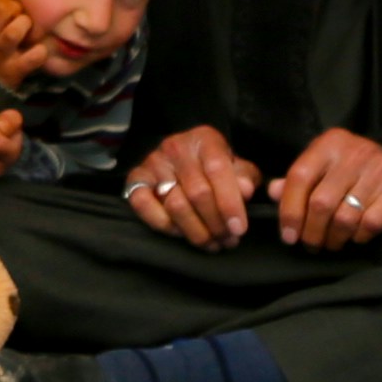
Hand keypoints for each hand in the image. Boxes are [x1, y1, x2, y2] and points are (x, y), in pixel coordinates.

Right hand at [0, 0, 49, 87]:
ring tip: (29, 32)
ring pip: (13, 33)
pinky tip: (40, 51)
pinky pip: (31, 58)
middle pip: (0, 10)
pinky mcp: (13, 73)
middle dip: (16, 8)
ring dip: (25, 27)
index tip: (9, 2)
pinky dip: (39, 53)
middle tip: (21, 17)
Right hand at [122, 125, 261, 250]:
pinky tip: (182, 233)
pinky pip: (145, 207)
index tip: (239, 229)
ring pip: (175, 205)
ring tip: (212, 242)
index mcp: (204, 139)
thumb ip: (246, 177)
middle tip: (228, 240)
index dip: (230, 203)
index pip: (217, 170)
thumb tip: (245, 190)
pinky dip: (166, 226)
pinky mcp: (135, 179)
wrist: (181, 160)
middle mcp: (176, 147)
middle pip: (198, 193)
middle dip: (216, 223)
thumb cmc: (214, 168)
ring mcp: (153, 162)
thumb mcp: (237, 168)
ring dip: (196, 232)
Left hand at [272, 128, 381, 251]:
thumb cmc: (356, 169)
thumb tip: (273, 192)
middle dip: (312, 232)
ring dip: (334, 238)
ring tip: (331, 243)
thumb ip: (298, 179)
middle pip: (321, 202)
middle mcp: (356, 151)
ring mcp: (381, 168)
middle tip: (311, 244)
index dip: (289, 210)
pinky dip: (359, 237)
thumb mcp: (325, 165)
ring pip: (345, 217)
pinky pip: (370, 223)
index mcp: (330, 143)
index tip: (288, 235)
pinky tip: (355, 237)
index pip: (299, 177)